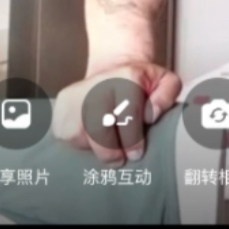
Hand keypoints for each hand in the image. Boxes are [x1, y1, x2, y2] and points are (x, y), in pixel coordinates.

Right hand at [52, 62, 181, 165]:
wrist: (115, 68)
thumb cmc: (143, 83)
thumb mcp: (166, 82)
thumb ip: (167, 95)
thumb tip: (152, 115)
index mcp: (127, 78)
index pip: (126, 116)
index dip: (132, 140)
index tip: (136, 154)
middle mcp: (98, 83)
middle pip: (98, 128)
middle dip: (110, 150)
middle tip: (120, 159)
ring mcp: (76, 93)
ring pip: (78, 135)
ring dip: (93, 147)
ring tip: (107, 146)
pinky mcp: (61, 102)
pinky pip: (63, 134)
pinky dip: (78, 143)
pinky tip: (91, 138)